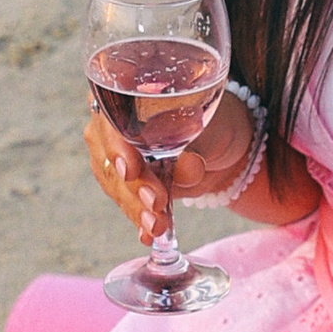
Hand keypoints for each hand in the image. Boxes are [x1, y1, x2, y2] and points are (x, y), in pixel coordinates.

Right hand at [86, 90, 252, 239]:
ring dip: (135, 209)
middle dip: (131, 186)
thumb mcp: (208, 123)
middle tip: (154, 203)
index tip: (130, 171)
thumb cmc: (215, 119)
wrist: (225, 141)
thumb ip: (191, 141)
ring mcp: (116, 157)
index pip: (109, 122)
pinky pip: (127, 203)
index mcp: (123, 94)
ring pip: (115, 185)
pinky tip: (149, 237)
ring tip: (157, 227)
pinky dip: (139, 221)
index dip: (117, 148)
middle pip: (107, 158)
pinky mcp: (128, 185)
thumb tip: (187, 167)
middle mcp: (110, 124)